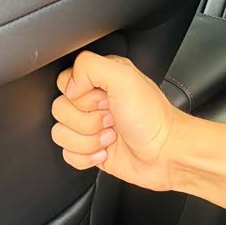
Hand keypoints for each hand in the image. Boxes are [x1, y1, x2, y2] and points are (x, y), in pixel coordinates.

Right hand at [51, 52, 185, 191]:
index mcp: (100, 79)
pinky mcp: (90, 150)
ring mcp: (90, 128)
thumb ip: (89, 67)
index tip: (103, 100)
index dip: (80, 95)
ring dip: (87, 140)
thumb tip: (69, 86)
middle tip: (111, 119)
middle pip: (60, 109)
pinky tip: (106, 152)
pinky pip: (68, 155)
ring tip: (111, 136)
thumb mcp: (124, 78)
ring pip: (60, 134)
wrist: (165, 153)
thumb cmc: (152, 118)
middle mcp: (93, 102)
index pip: (64, 82)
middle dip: (87, 120)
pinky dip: (86, 157)